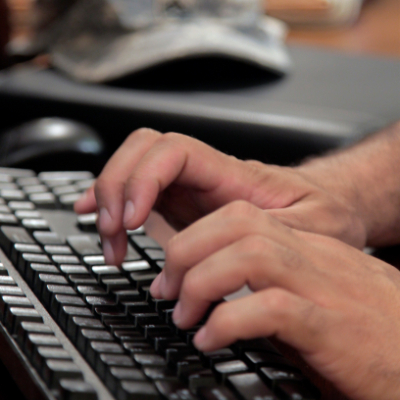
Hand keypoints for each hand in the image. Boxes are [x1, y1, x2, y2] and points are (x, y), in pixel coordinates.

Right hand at [74, 128, 366, 264]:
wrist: (327, 209)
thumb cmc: (322, 214)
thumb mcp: (314, 228)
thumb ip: (274, 236)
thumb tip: (228, 257)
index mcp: (233, 174)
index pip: (174, 150)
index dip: (144, 178)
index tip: (134, 220)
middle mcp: (205, 176)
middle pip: (142, 150)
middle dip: (117, 186)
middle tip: (115, 232)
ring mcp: (191, 190)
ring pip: (133, 169)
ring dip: (110, 201)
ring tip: (111, 243)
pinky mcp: (183, 208)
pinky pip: (138, 195)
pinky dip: (113, 207)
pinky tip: (105, 224)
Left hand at [150, 200, 399, 399]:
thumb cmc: (368, 325)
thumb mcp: (313, 294)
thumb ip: (271, 287)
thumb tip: (222, 297)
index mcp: (303, 246)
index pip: (239, 216)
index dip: (194, 238)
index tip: (172, 273)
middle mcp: (311, 256)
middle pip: (237, 224)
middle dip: (188, 250)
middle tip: (168, 288)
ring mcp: (324, 287)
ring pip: (250, 254)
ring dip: (203, 282)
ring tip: (185, 315)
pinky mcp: (333, 325)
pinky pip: (271, 308)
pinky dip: (229, 320)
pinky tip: (211, 340)